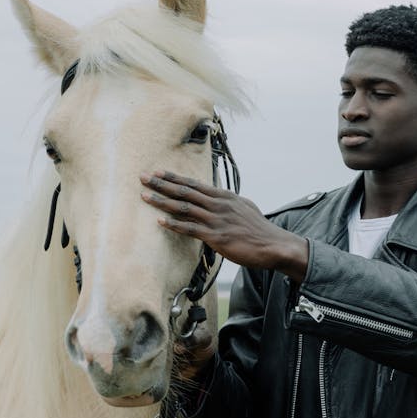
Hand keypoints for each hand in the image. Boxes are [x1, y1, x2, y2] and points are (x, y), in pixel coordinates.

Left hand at [140, 171, 308, 280]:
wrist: (273, 245)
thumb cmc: (259, 229)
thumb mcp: (244, 208)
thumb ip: (228, 203)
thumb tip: (219, 200)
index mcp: (224, 197)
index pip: (195, 184)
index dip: (175, 178)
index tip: (159, 172)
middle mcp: (218, 205)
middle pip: (185, 191)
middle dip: (162, 184)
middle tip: (143, 178)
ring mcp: (217, 220)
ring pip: (184, 207)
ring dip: (162, 201)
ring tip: (145, 196)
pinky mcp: (216, 237)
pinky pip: (191, 229)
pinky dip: (174, 224)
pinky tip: (161, 221)